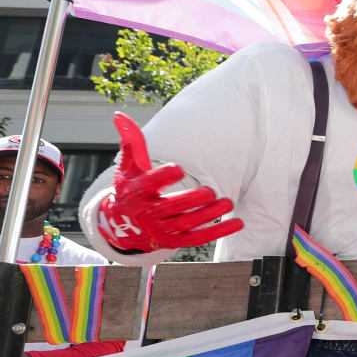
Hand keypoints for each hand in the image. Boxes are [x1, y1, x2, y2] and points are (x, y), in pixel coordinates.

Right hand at [97, 112, 243, 252]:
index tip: (179, 168)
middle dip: (192, 199)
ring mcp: (162, 229)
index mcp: (137, 192)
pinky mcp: (174, 241)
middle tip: (210, 190)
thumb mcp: (129, 168)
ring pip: (187, 223)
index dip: (164, 177)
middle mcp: (148, 213)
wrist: (122, 226)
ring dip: (210, 215)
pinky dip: (219, 232)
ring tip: (228, 202)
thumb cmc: (131, 189)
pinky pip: (199, 238)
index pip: (149, 184)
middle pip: (172, 207)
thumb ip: (132, 143)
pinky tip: (237, 223)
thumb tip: (119, 115)